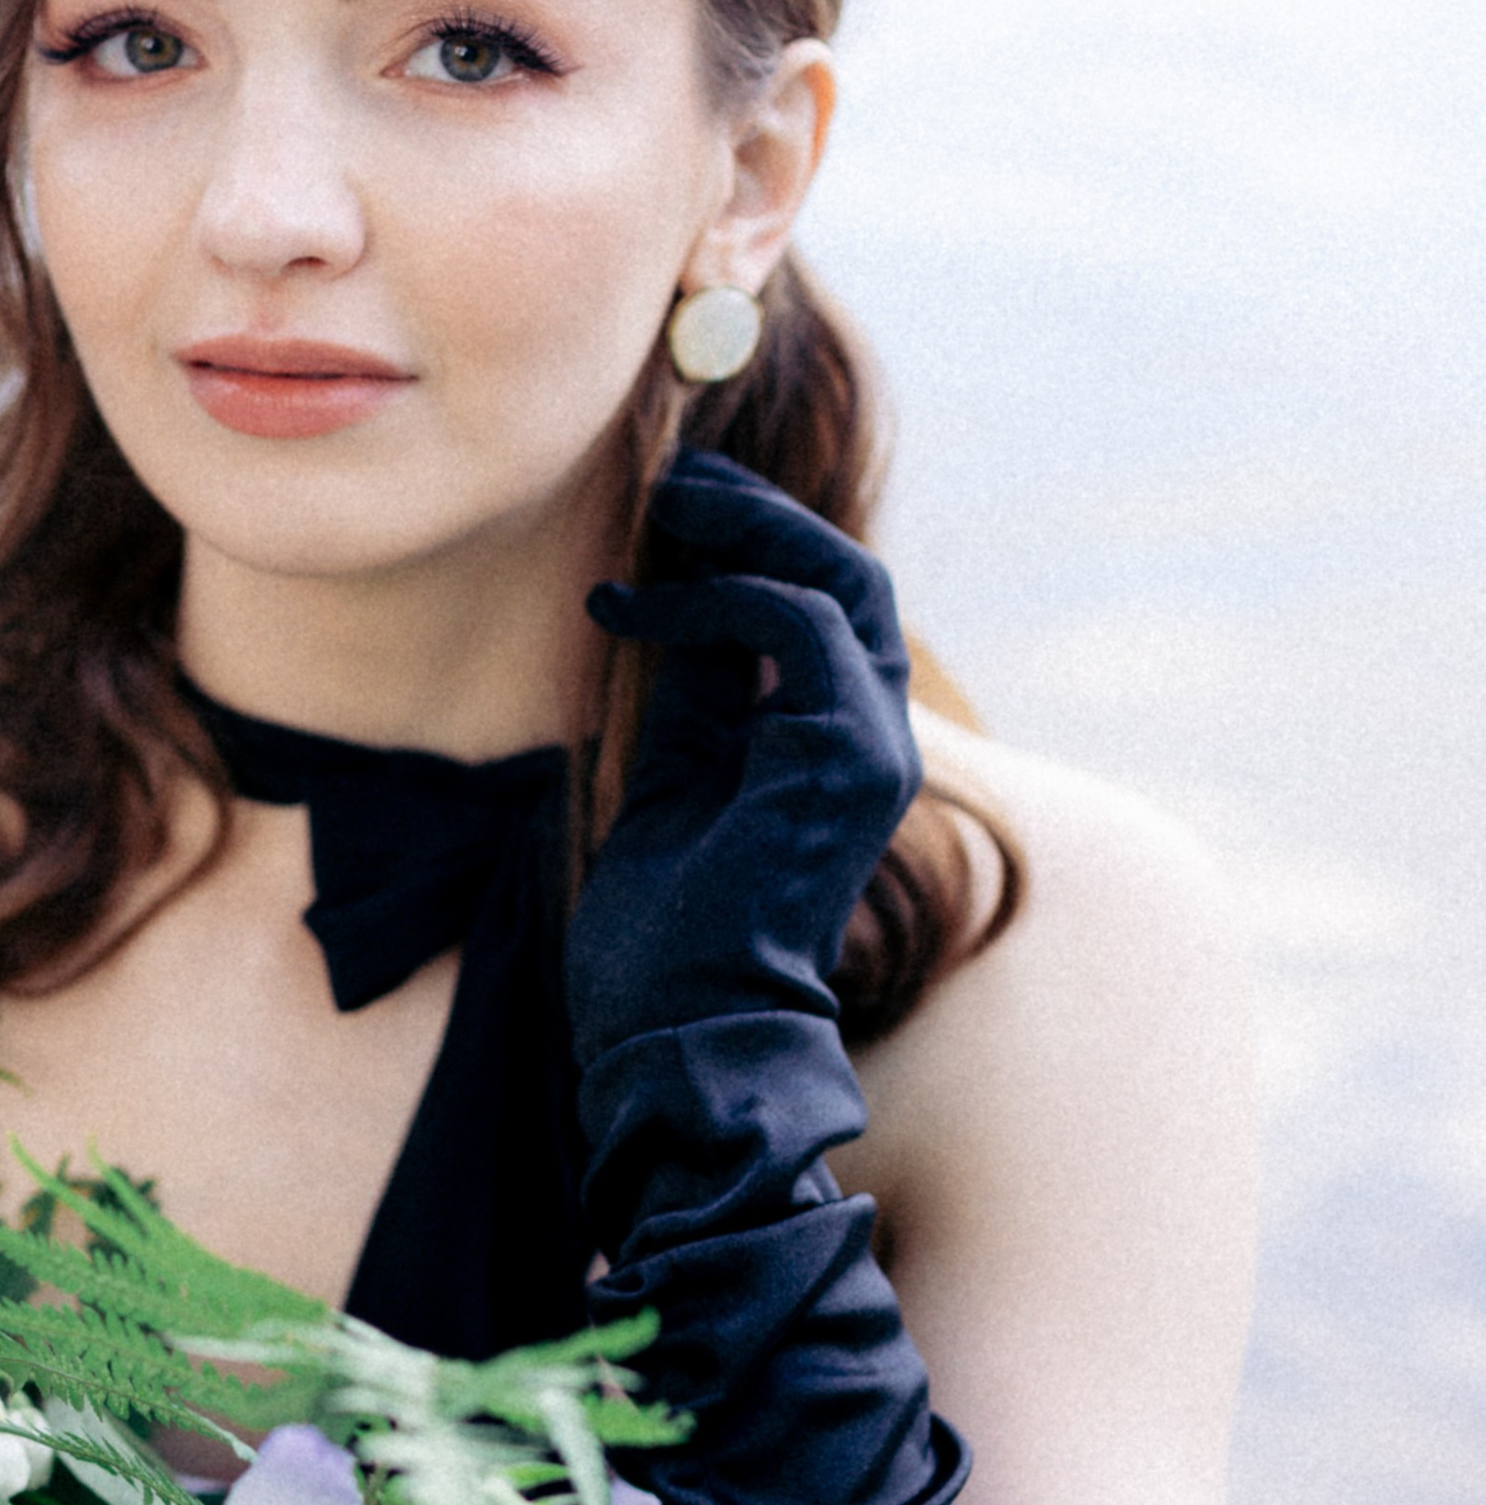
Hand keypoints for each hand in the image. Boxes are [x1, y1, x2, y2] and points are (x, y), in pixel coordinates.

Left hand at [569, 450, 920, 1062]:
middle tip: (672, 478)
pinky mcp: (846, 757)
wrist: (676, 1026)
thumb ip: (694, 689)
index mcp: (833, 746)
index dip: (750, 543)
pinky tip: (634, 612)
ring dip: (744, 531)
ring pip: (839, 583)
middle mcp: (870, 740)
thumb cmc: (664, 931)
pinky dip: (717, 599)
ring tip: (659, 509)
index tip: (662, 512)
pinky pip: (801, 627)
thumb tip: (674, 591)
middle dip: (759, 513)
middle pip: (847, 576)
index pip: (821, 608)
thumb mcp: (671, 773)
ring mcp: (870, 749)